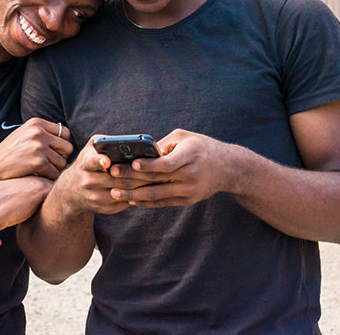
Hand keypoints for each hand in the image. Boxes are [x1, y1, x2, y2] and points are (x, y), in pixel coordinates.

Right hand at [0, 118, 71, 181]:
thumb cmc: (9, 152)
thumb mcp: (24, 134)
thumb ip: (43, 133)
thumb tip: (67, 141)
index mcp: (36, 123)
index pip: (65, 133)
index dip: (62, 145)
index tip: (54, 153)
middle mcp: (38, 132)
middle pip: (67, 147)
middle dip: (61, 157)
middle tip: (51, 164)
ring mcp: (38, 147)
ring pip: (62, 162)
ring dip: (56, 169)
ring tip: (43, 171)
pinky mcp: (38, 162)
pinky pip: (55, 173)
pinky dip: (50, 178)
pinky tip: (39, 176)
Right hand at [55, 137, 151, 214]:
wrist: (72, 190)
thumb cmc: (88, 163)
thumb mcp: (90, 149)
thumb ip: (105, 142)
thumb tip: (130, 141)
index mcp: (85, 164)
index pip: (91, 162)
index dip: (99, 161)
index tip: (107, 161)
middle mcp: (88, 182)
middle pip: (115, 179)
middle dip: (135, 174)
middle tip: (153, 168)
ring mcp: (96, 197)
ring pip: (123, 192)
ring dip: (140, 186)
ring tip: (155, 178)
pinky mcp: (104, 209)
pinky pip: (125, 202)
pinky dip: (137, 196)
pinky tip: (148, 188)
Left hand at [108, 129, 233, 207]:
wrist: (227, 169)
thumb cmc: (201, 147)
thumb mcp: (185, 137)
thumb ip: (163, 144)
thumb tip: (140, 153)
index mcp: (190, 156)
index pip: (167, 164)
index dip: (149, 165)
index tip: (132, 164)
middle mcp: (190, 176)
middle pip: (156, 180)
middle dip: (131, 178)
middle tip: (112, 175)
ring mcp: (188, 191)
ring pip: (156, 195)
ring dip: (133, 195)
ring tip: (114, 192)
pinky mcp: (186, 201)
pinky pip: (162, 203)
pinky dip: (145, 202)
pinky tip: (130, 200)